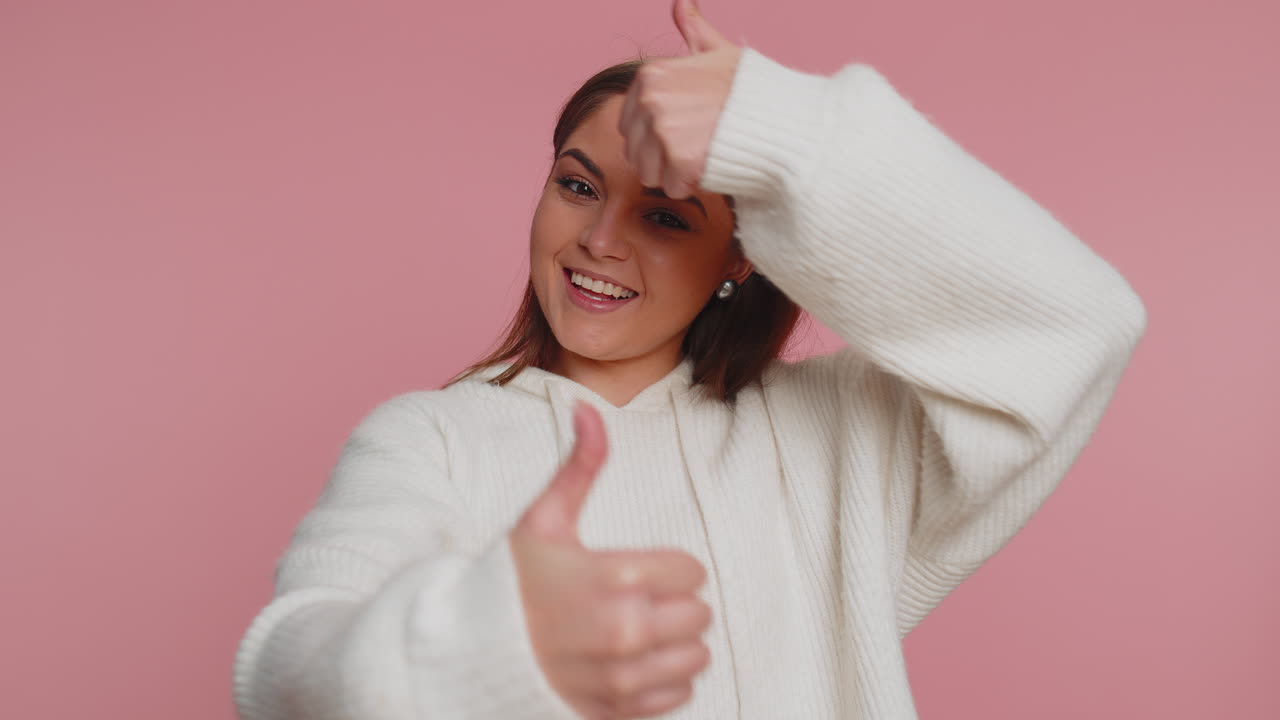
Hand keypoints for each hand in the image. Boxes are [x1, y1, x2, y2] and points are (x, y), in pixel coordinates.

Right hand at [510, 400, 713, 718]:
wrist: (470, 654)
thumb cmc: (509, 582)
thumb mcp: (542, 520)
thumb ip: (578, 466)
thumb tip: (590, 407)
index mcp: (615, 577)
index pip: (693, 571)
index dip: (669, 566)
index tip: (635, 569)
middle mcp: (626, 631)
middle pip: (700, 614)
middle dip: (674, 603)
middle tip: (635, 600)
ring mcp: (623, 677)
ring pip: (696, 657)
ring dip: (674, 644)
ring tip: (636, 632)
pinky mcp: (618, 711)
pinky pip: (678, 695)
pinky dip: (663, 681)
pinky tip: (630, 664)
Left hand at [617, 0, 742, 200]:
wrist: (781, 119)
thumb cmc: (753, 90)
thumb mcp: (718, 53)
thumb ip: (693, 31)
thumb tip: (682, 3)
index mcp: (651, 76)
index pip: (629, 124)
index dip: (657, 134)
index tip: (686, 128)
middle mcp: (650, 101)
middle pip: (636, 152)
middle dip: (663, 156)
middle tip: (699, 144)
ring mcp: (663, 130)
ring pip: (649, 173)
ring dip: (675, 173)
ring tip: (704, 154)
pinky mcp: (677, 160)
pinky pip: (671, 187)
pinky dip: (691, 185)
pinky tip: (711, 165)